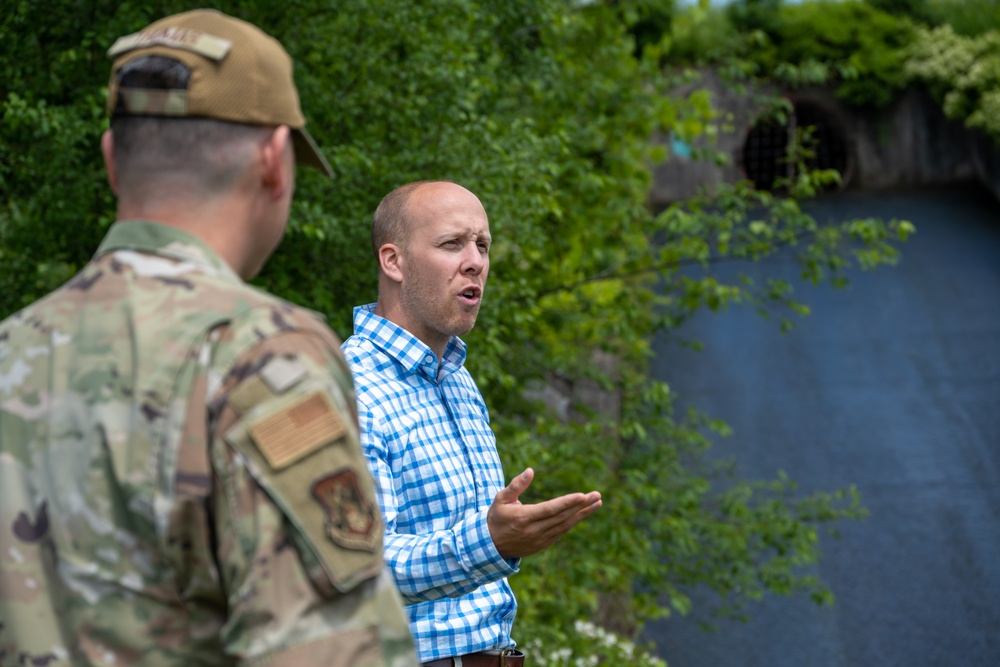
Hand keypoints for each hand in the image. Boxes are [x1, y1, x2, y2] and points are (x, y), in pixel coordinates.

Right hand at [487, 467, 601, 558]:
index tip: (583, 496)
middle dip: (581, 506)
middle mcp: (534, 530)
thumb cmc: (497, 517)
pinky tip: (583, 513)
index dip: (567, 503)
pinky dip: (573, 521)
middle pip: (562, 517)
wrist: (491, 545)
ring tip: (597, 503)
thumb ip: (516, 485)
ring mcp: (540, 539)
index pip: (550, 509)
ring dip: (582, 514)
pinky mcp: (543, 544)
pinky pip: (562, 531)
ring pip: (565, 525)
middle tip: (597, 495)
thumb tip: (530, 471)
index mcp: (523, 517)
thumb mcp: (501, 498)